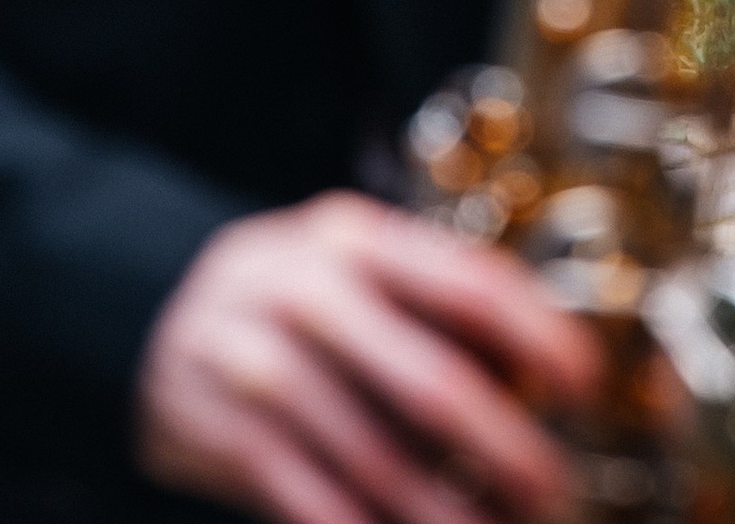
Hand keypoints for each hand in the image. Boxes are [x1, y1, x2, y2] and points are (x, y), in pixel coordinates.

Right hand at [136, 191, 595, 523]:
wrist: (150, 311)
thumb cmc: (290, 291)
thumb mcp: (355, 261)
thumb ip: (431, 297)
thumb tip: (533, 366)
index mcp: (356, 238)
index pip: (468, 281)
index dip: (538, 334)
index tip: (584, 384)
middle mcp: (307, 294)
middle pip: (431, 383)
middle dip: (505, 449)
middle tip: (553, 489)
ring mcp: (258, 368)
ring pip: (375, 461)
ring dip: (444, 511)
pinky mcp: (221, 438)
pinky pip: (311, 502)